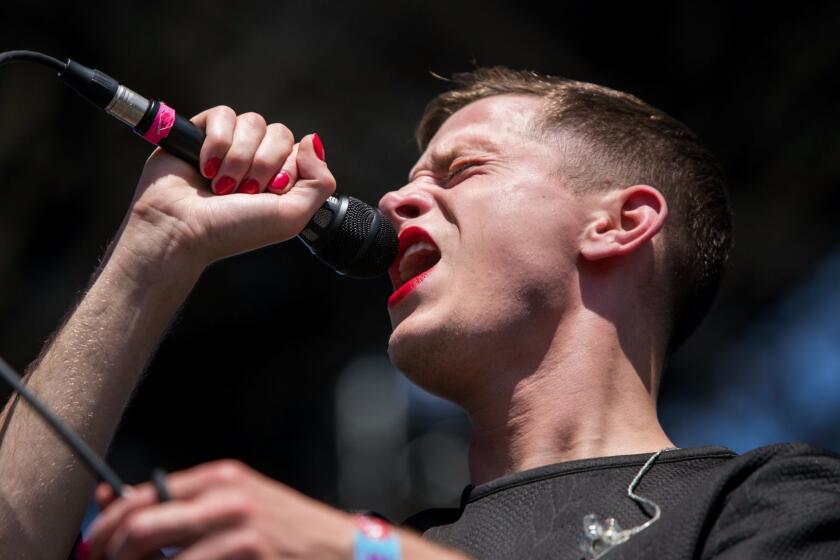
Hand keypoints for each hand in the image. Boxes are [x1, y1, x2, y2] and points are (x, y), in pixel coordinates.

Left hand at [86, 460, 354, 559]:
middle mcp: (227, 498)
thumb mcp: (239, 502)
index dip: (106, 526)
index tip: (95, 548)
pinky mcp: (251, 557)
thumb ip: (189, 502)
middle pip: (140, 526)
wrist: (342, 548)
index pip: (141, 496)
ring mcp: (240, 532)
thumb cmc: (288, 529)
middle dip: (112, 554)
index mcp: (220, 478)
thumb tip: (119, 502)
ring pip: (158, 558)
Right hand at [116, 106, 334, 279]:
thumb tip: (313, 140)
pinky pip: (224, 115)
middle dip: (263, 164)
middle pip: (279, 133)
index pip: (300, 149)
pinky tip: (205, 168)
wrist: (181, 229)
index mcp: (280, 178)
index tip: (270, 192)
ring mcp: (230, 145)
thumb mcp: (291, 216)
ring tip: (221, 185)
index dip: (288, 168)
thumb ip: (320, 182)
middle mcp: (257, 160)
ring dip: (238, 158)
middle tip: (244, 191)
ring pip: (253, 122)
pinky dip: (217, 143)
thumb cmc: (232, 230)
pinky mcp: (201, 132)